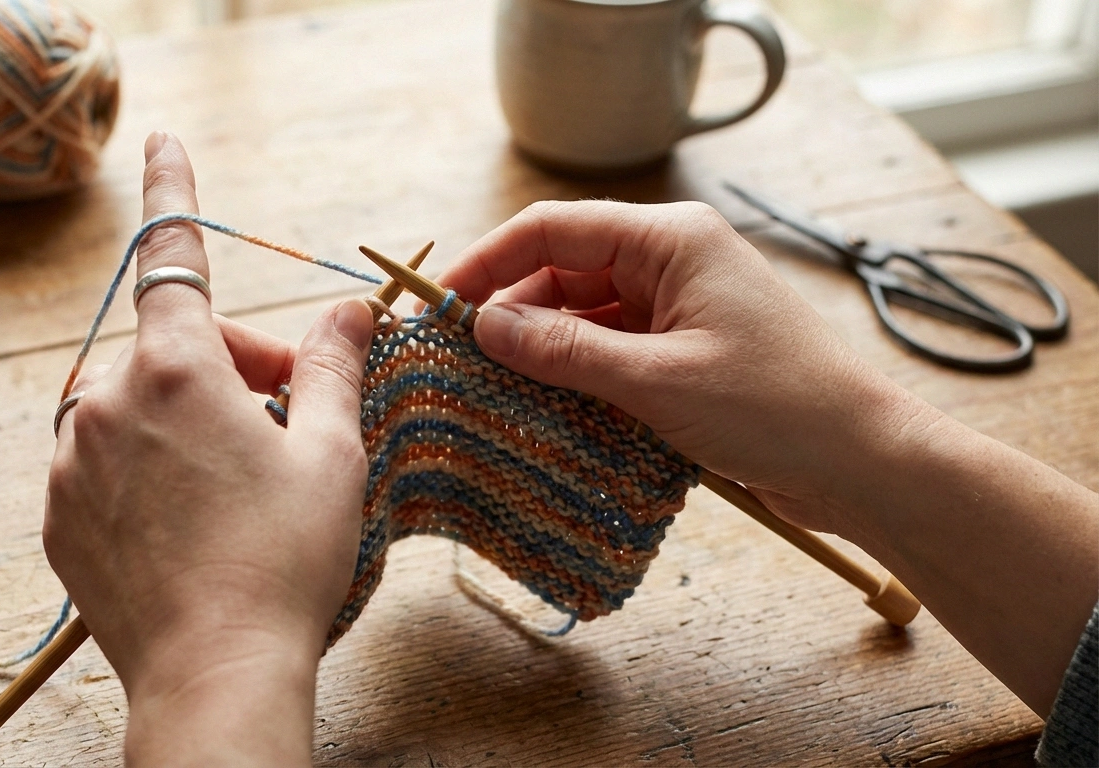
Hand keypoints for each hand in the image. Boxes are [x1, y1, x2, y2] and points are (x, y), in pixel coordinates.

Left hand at [44, 132, 371, 764]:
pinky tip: (192, 517)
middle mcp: (106, 402)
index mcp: (176, 372)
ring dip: (184, 417)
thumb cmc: (284, 562)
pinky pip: (99, 459)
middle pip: (171, 348)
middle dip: (231, 367)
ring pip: (132, 404)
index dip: (175, 192)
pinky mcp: (56, 513)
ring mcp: (70, 461)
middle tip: (289, 415)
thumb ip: (335, 367)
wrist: (215, 674)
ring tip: (240, 476)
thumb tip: (351, 308)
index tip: (164, 143)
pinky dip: (144, 465)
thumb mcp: (331, 456)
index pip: (175, 258)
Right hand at [439, 200, 1098, 714]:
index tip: (440, 305)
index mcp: (670, 240)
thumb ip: (565, 350)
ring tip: (496, 394)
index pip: (554, 229)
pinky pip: (611, 353)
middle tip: (462, 365)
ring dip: (543, 353)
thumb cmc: (775, 408)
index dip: (489, 262)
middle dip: (512, 314)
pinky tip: (547, 412)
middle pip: (564, 273)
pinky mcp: (686, 353)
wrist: (864, 463)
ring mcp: (680, 309)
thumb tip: (485, 327)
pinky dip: (577, 378)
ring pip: (584, 317)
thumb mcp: (657, 380)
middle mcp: (671, 262)